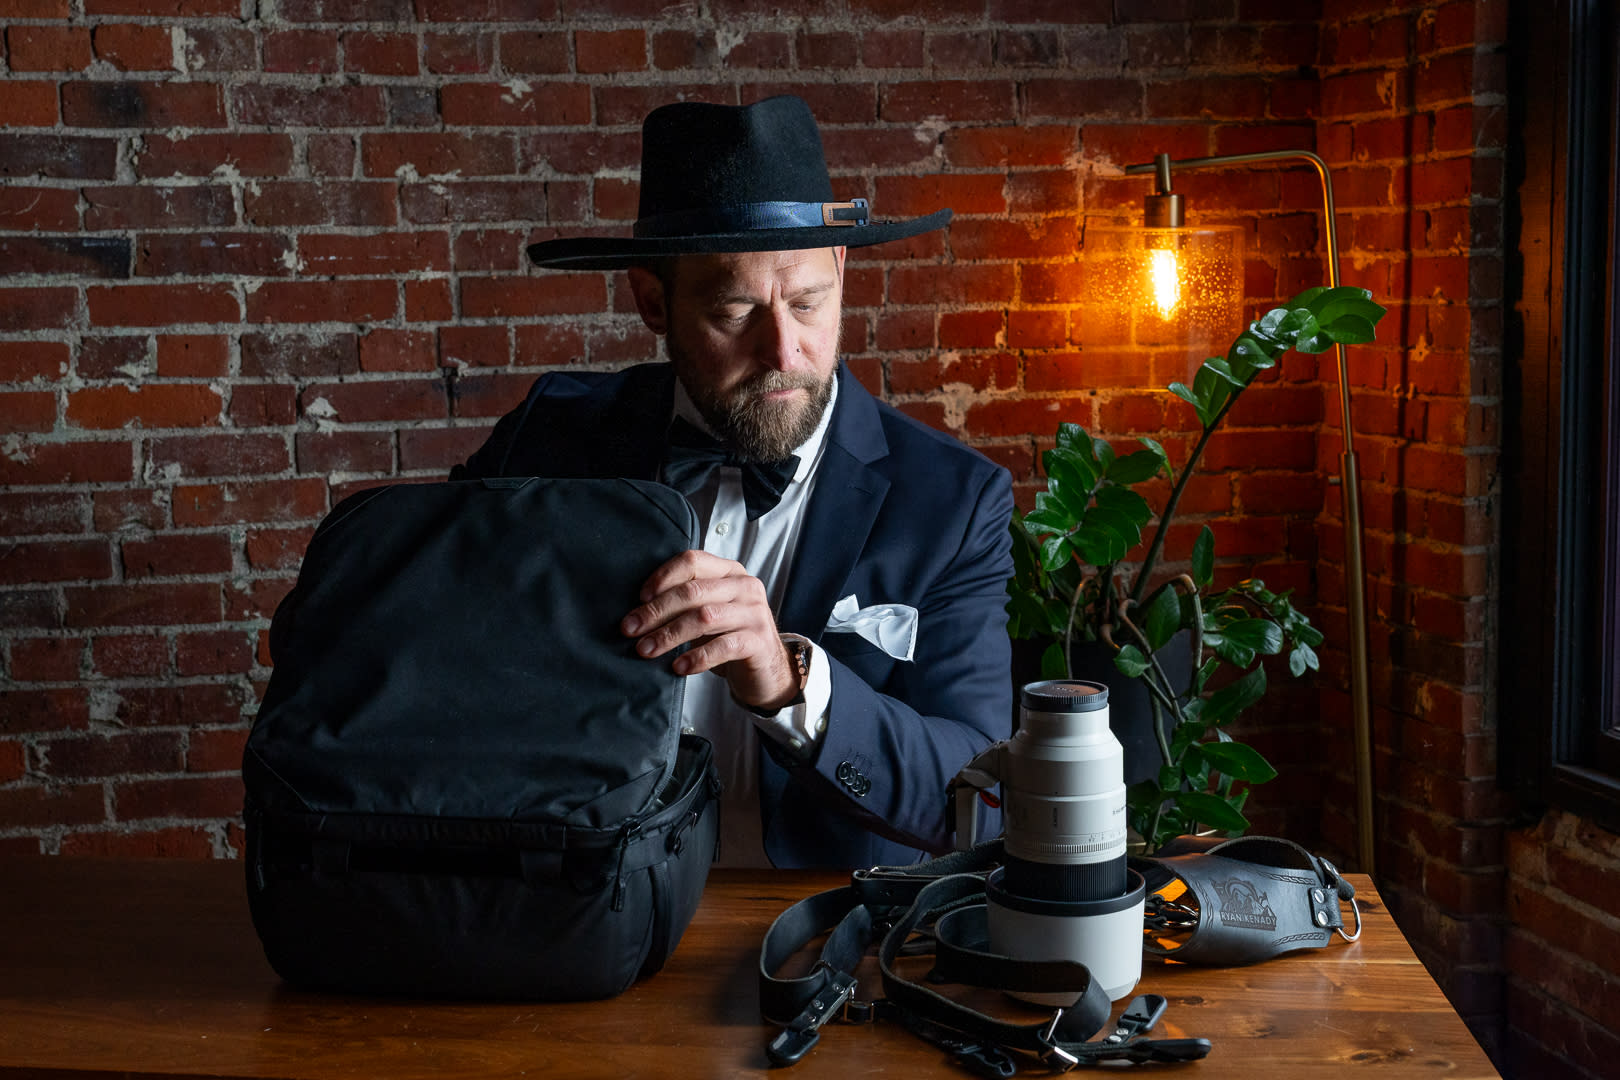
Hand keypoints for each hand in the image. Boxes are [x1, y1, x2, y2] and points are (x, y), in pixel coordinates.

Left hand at [620, 550, 797, 710]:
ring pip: (704, 617)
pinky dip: (696, 657)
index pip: (693, 561)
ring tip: (647, 650)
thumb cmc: (730, 637)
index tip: (639, 598)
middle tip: (631, 629)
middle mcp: (745, 586)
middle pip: (693, 591)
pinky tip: (679, 668)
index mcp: (730, 572)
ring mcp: (755, 613)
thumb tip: (638, 609)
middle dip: (656, 610)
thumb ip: (686, 601)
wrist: (768, 669)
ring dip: (669, 635)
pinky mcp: (759, 641)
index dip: (663, 577)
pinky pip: (723, 646)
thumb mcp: (710, 611)